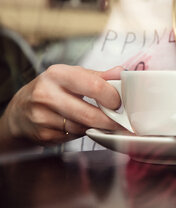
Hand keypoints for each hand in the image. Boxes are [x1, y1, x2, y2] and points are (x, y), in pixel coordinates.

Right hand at [1, 64, 123, 145]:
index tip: (119, 102)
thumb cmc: (52, 89)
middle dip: (110, 120)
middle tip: (120, 121)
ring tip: (104, 122)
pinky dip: (84, 133)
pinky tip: (84, 126)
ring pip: (82, 128)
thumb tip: (120, 72)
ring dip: (98, 127)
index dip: (112, 97)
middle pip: (89, 114)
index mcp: (58, 74)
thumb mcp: (72, 76)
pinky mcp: (44, 135)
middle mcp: (46, 94)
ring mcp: (42, 117)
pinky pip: (74, 137)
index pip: (94, 86)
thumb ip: (98, 76)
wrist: (21, 110)